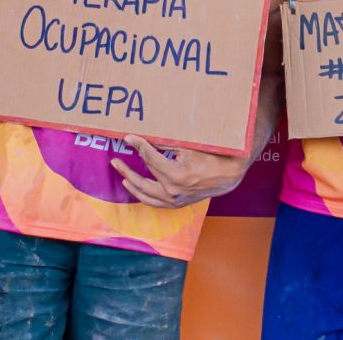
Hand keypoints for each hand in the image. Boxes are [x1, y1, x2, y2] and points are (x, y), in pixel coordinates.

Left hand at [110, 135, 249, 208]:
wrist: (228, 175)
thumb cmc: (211, 157)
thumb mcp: (189, 147)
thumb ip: (166, 145)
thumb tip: (147, 138)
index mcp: (176, 175)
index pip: (150, 158)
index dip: (138, 146)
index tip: (129, 137)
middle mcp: (173, 191)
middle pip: (142, 180)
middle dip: (126, 169)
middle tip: (114, 161)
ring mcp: (174, 200)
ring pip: (146, 195)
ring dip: (132, 184)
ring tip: (122, 175)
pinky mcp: (177, 204)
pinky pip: (154, 202)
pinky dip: (143, 195)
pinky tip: (136, 188)